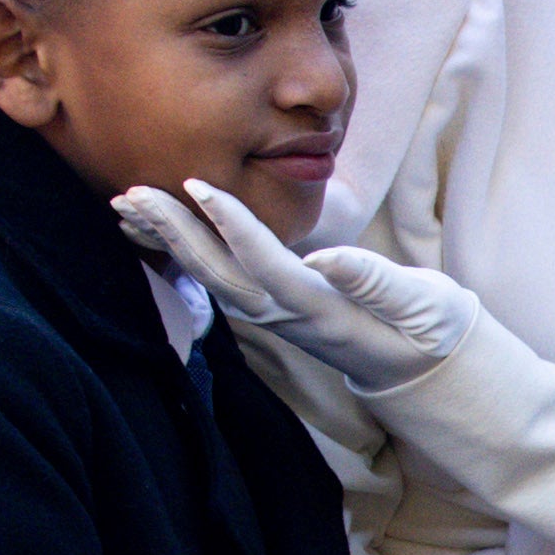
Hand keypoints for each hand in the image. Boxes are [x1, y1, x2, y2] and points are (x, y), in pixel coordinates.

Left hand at [115, 180, 466, 394]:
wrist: (421, 368)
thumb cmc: (427, 330)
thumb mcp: (421, 306)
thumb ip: (375, 282)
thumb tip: (326, 257)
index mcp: (323, 310)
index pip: (266, 266)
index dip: (232, 226)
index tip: (198, 186)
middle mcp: (288, 316)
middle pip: (219, 276)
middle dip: (175, 234)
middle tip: (133, 194)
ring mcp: (275, 314)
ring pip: (209, 278)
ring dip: (167, 242)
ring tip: (127, 206)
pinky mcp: (272, 306)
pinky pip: (216, 277)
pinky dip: (182, 250)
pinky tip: (154, 228)